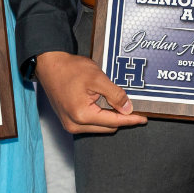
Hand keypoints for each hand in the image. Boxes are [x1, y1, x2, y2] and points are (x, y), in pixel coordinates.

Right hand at [33, 51, 147, 134]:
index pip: (113, 121)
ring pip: (99, 126)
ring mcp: (70, 124)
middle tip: (133, 108)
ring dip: (110, 117)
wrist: (49, 66)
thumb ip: (115, 95)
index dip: (130, 119)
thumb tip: (128, 109)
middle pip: (107, 127)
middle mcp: (74, 125)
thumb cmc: (70, 69)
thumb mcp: (97, 78)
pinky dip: (100, 116)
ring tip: (118, 105)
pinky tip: (105, 106)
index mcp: (82, 115)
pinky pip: (90, 124)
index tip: (143, 118)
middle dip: (121, 118)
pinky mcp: (68, 121)